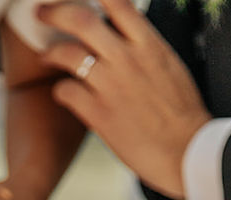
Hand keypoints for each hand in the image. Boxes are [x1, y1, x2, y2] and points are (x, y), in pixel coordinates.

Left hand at [35, 0, 211, 197]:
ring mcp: (111, 85)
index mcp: (148, 43)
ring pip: (68, 54)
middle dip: (56, 11)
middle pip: (81, 20)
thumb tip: (129, 39)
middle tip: (42, 12)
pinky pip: (66, 91)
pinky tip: (62, 93)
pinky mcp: (99, 114)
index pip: (116, 2)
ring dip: (51, 53)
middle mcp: (127, 58)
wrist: (188, 152)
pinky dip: (60, 90)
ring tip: (46, 57)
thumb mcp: (169, 66)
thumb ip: (145, 49)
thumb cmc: (183, 115)